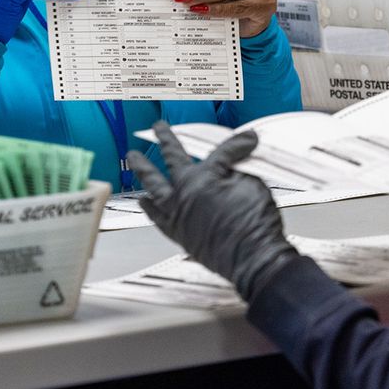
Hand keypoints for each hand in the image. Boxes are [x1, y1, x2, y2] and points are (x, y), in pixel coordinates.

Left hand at [127, 121, 298, 300]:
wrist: (252, 259)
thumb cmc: (254, 227)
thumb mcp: (254, 186)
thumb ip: (238, 169)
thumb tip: (233, 163)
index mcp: (204, 177)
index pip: (219, 152)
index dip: (235, 145)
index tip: (245, 141)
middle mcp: (185, 193)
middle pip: (173, 158)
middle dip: (167, 140)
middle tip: (159, 129)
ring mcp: (177, 214)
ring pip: (153, 185)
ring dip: (143, 169)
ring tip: (134, 158)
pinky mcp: (177, 233)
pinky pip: (155, 216)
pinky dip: (149, 207)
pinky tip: (144, 201)